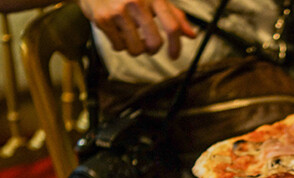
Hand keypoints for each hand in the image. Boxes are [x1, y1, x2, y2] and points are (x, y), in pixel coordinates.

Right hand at [79, 0, 195, 58]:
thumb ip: (173, 16)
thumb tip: (191, 35)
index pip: (172, 26)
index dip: (176, 46)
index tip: (174, 56)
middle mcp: (137, 2)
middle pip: (154, 43)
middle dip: (152, 49)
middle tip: (148, 46)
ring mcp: (118, 11)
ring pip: (136, 49)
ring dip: (134, 48)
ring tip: (129, 35)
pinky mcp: (103, 19)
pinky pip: (118, 46)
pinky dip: (119, 44)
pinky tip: (116, 30)